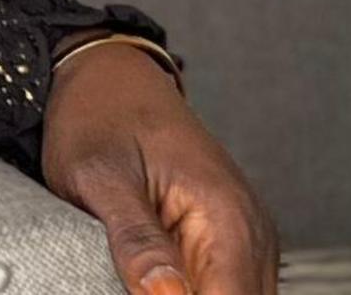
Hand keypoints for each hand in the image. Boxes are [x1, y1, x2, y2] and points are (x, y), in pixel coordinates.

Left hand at [38, 42, 276, 294]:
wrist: (109, 77)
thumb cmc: (100, 115)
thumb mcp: (99, 177)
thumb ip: (135, 240)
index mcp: (226, 215)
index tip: (145, 293)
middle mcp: (250, 229)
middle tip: (135, 283)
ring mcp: (246, 236)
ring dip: (193, 294)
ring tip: (141, 275)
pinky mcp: (229, 239)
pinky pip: (226, 285)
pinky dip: (197, 288)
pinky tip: (159, 280)